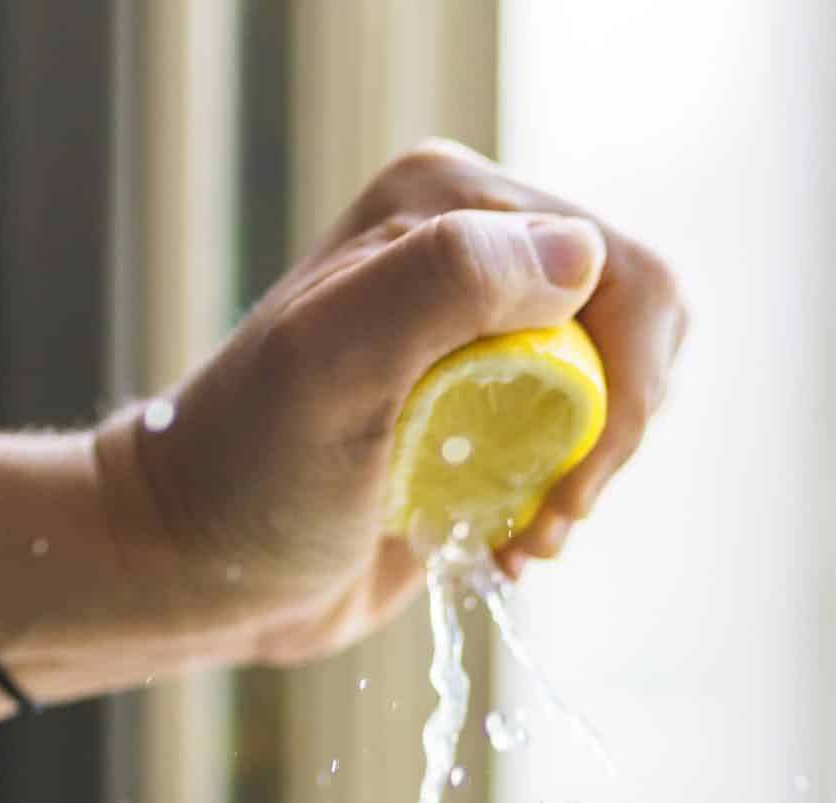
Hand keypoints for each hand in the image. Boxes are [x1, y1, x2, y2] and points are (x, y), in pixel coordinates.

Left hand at [92, 140, 686, 667]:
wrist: (198, 567)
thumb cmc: (250, 471)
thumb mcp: (333, 364)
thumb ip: (447, 283)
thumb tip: (582, 254)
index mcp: (448, 203)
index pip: (617, 270)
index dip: (620, 384)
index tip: (565, 482)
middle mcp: (474, 249)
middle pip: (637, 326)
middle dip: (613, 433)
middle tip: (550, 513)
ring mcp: (483, 332)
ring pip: (619, 388)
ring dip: (589, 478)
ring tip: (524, 534)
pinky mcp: (485, 409)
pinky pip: (580, 439)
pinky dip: (562, 504)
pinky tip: (508, 544)